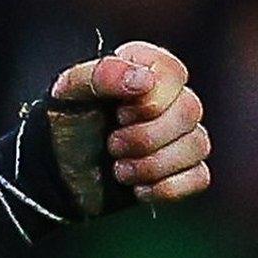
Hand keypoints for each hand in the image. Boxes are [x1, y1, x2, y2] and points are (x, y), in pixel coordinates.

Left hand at [48, 41, 209, 205]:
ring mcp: (182, 135)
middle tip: (111, 145)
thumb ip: (101, 76)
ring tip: (118, 169)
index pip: (174, 74)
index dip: (148, 101)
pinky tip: (137, 188)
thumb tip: (145, 81)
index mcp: (147, 68)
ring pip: (197, 146)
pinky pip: (200, 178)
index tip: (117, 113)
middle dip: (145, 137)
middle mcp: (172, 98)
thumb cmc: (66, 122)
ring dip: (151, 165)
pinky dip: (166, 188)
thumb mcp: (70, 92)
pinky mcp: (184, 170)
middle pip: (189, 112)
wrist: (57, 171)